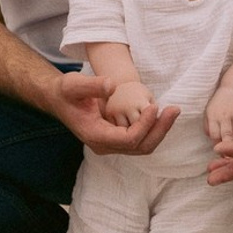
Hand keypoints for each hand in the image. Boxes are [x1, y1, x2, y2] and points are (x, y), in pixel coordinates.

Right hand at [54, 70, 179, 155]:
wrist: (58, 100)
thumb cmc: (65, 92)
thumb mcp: (74, 84)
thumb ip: (92, 85)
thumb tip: (112, 85)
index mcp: (95, 135)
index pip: (128, 139)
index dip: (144, 125)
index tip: (153, 106)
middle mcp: (104, 145)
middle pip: (140, 147)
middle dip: (159, 130)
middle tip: (174, 110)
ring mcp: (111, 144)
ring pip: (142, 146)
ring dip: (159, 130)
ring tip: (172, 111)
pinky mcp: (116, 138)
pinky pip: (139, 139)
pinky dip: (152, 128)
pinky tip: (160, 112)